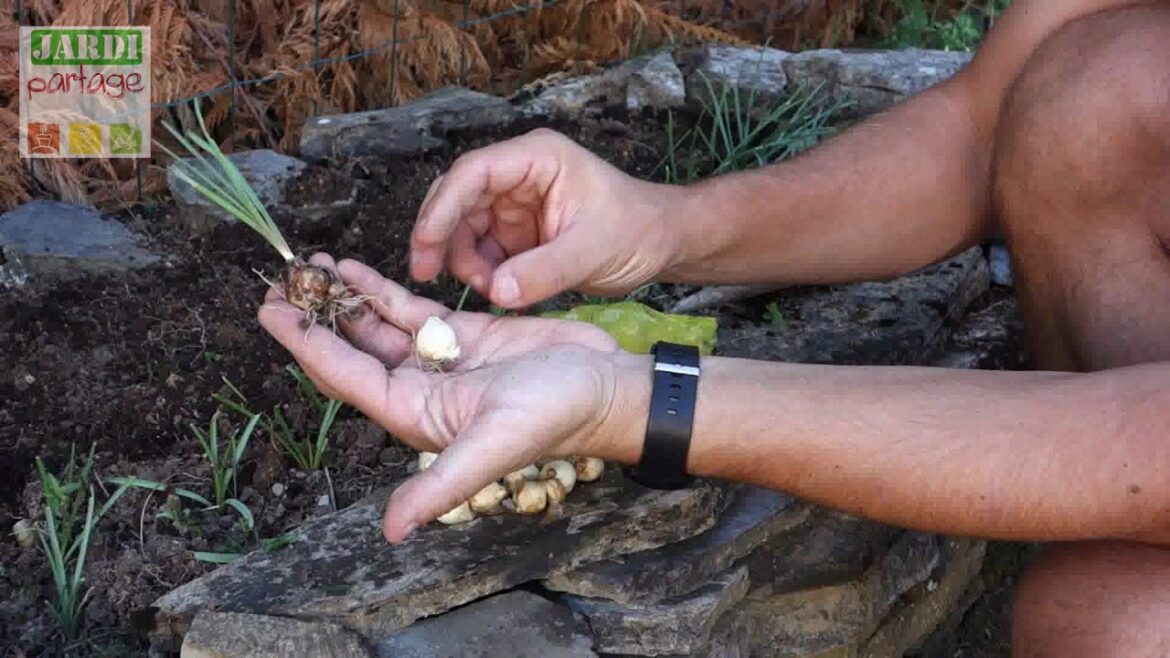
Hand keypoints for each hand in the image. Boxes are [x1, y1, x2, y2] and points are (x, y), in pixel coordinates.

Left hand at [257, 254, 648, 542]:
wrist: (604, 386)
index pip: (346, 376)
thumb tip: (391, 531)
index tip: (270, 311)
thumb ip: (440, 488)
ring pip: (376, 325)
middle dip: (314, 316)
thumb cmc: (555, 417)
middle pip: (350, 349)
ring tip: (310, 266)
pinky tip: (354, 269)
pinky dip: (380, 289)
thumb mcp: (493, 449)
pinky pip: (410, 309)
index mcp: (415, 415)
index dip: (305, 344)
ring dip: (342, 298)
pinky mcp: (464, 333)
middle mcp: (419, 389)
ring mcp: (440, 359)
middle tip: (278, 280)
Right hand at [410, 128, 678, 308]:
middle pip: (457, 198)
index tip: (424, 244)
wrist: (660, 245)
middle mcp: (518, 175)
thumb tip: (495, 291)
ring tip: (489, 289)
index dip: (442, 207)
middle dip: (439, 236)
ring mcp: (514, 204)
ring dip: (463, 260)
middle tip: (425, 274)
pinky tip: (498, 291)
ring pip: (463, 227)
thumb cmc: (637, 232)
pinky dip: (480, 272)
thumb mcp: (593, 252)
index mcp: (538, 158)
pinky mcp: (515, 234)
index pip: (473, 173)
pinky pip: (481, 250)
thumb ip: (544, 271)